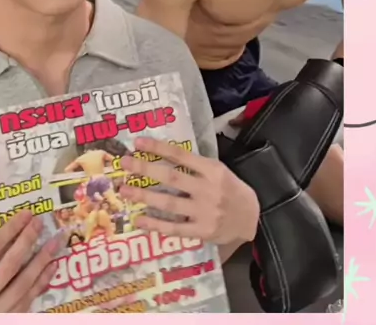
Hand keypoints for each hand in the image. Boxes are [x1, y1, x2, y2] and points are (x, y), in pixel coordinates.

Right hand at [0, 209, 59, 312]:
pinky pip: (24, 306)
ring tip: (55, 243)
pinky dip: (39, 287)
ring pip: (21, 288)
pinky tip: (50, 271)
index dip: (9, 231)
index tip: (26, 214)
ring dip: (41, 263)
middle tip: (41, 223)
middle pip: (8, 268)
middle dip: (27, 242)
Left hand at [119, 137, 258, 246]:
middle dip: (145, 169)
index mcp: (212, 170)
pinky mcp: (201, 232)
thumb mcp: (218, 170)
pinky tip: (139, 219)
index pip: (181, 156)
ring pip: (169, 203)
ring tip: (124, 190)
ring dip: (144, 196)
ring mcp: (204, 212)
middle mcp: (207, 190)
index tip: (138, 143)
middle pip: (171, 178)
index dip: (159, 148)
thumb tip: (162, 154)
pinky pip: (174, 228)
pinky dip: (155, 224)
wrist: (251, 217)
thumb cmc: (230, 189)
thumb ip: (195, 165)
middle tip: (124, 163)